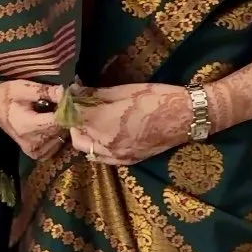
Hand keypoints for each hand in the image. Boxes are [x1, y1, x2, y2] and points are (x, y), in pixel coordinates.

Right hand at [0, 80, 66, 160]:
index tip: (69, 100)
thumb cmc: (7, 95)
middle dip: (66, 116)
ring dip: (63, 125)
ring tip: (55, 113)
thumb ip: (44, 91)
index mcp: (27, 126)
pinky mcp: (37, 155)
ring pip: (61, 137)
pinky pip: (57, 145)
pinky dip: (58, 134)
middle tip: (63, 104)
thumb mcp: (22, 87)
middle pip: (61, 130)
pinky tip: (51, 125)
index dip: (66, 110)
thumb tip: (64, 92)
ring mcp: (35, 151)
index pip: (57, 121)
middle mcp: (32, 143)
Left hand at [69, 84, 192, 165]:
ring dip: (85, 135)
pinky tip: (107, 133)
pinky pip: (103, 156)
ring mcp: (117, 156)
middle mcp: (105, 143)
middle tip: (82, 106)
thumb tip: (74, 92)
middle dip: (74, 121)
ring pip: (88, 148)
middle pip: (76, 134)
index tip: (67, 96)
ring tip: (94, 120)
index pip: (70, 116)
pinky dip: (98, 146)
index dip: (66, 105)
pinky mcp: (128, 161)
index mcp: (102, 122)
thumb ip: (95, 95)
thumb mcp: (123, 90)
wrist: (185, 117)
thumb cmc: (156, 97)